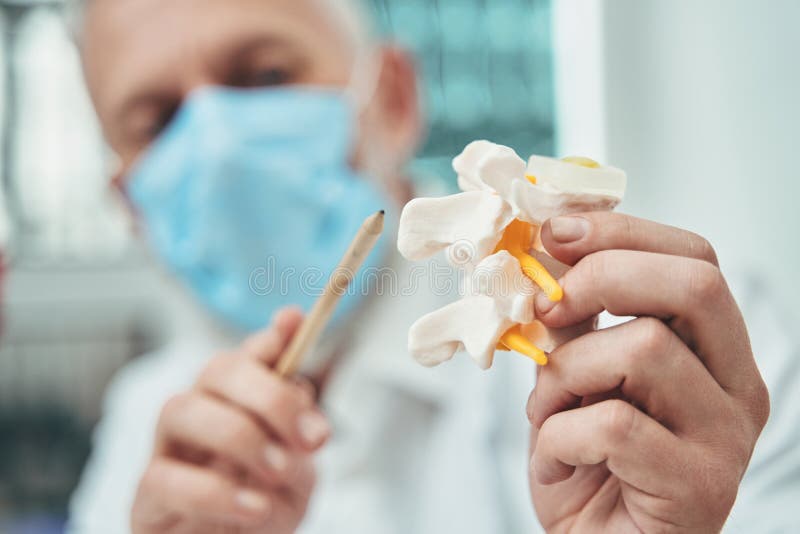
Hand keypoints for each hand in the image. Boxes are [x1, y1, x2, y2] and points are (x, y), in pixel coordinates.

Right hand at [132, 308, 329, 533]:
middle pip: (216, 370)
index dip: (271, 336)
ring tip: (279, 472)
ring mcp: (166, 452)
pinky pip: (164, 478)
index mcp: (237, 404)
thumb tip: (299, 382)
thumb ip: (297, 428)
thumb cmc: (262, 513)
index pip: (248, 356)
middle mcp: (198, 415)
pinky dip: (215, 492)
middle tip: (312, 438)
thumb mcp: (296, 472)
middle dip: (270, 394)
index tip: (294, 322)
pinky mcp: (146, 499)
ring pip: (180, 408)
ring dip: (240, 435)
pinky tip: (254, 508)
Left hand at [527, 213, 768, 532]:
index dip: (621, 233)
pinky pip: (614, 425)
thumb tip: (542, 250)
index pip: (695, 258)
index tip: (554, 234)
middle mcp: (736, 386)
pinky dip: (559, 434)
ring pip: (644, 349)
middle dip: (600, 278)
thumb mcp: (575, 374)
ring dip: (564, 373)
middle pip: (694, 285)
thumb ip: (572, 320)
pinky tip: (556, 459)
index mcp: (714, 349)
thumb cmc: (587, 459)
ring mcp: (726, 438)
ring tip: (546, 408)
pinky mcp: (699, 487)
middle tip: (546, 308)